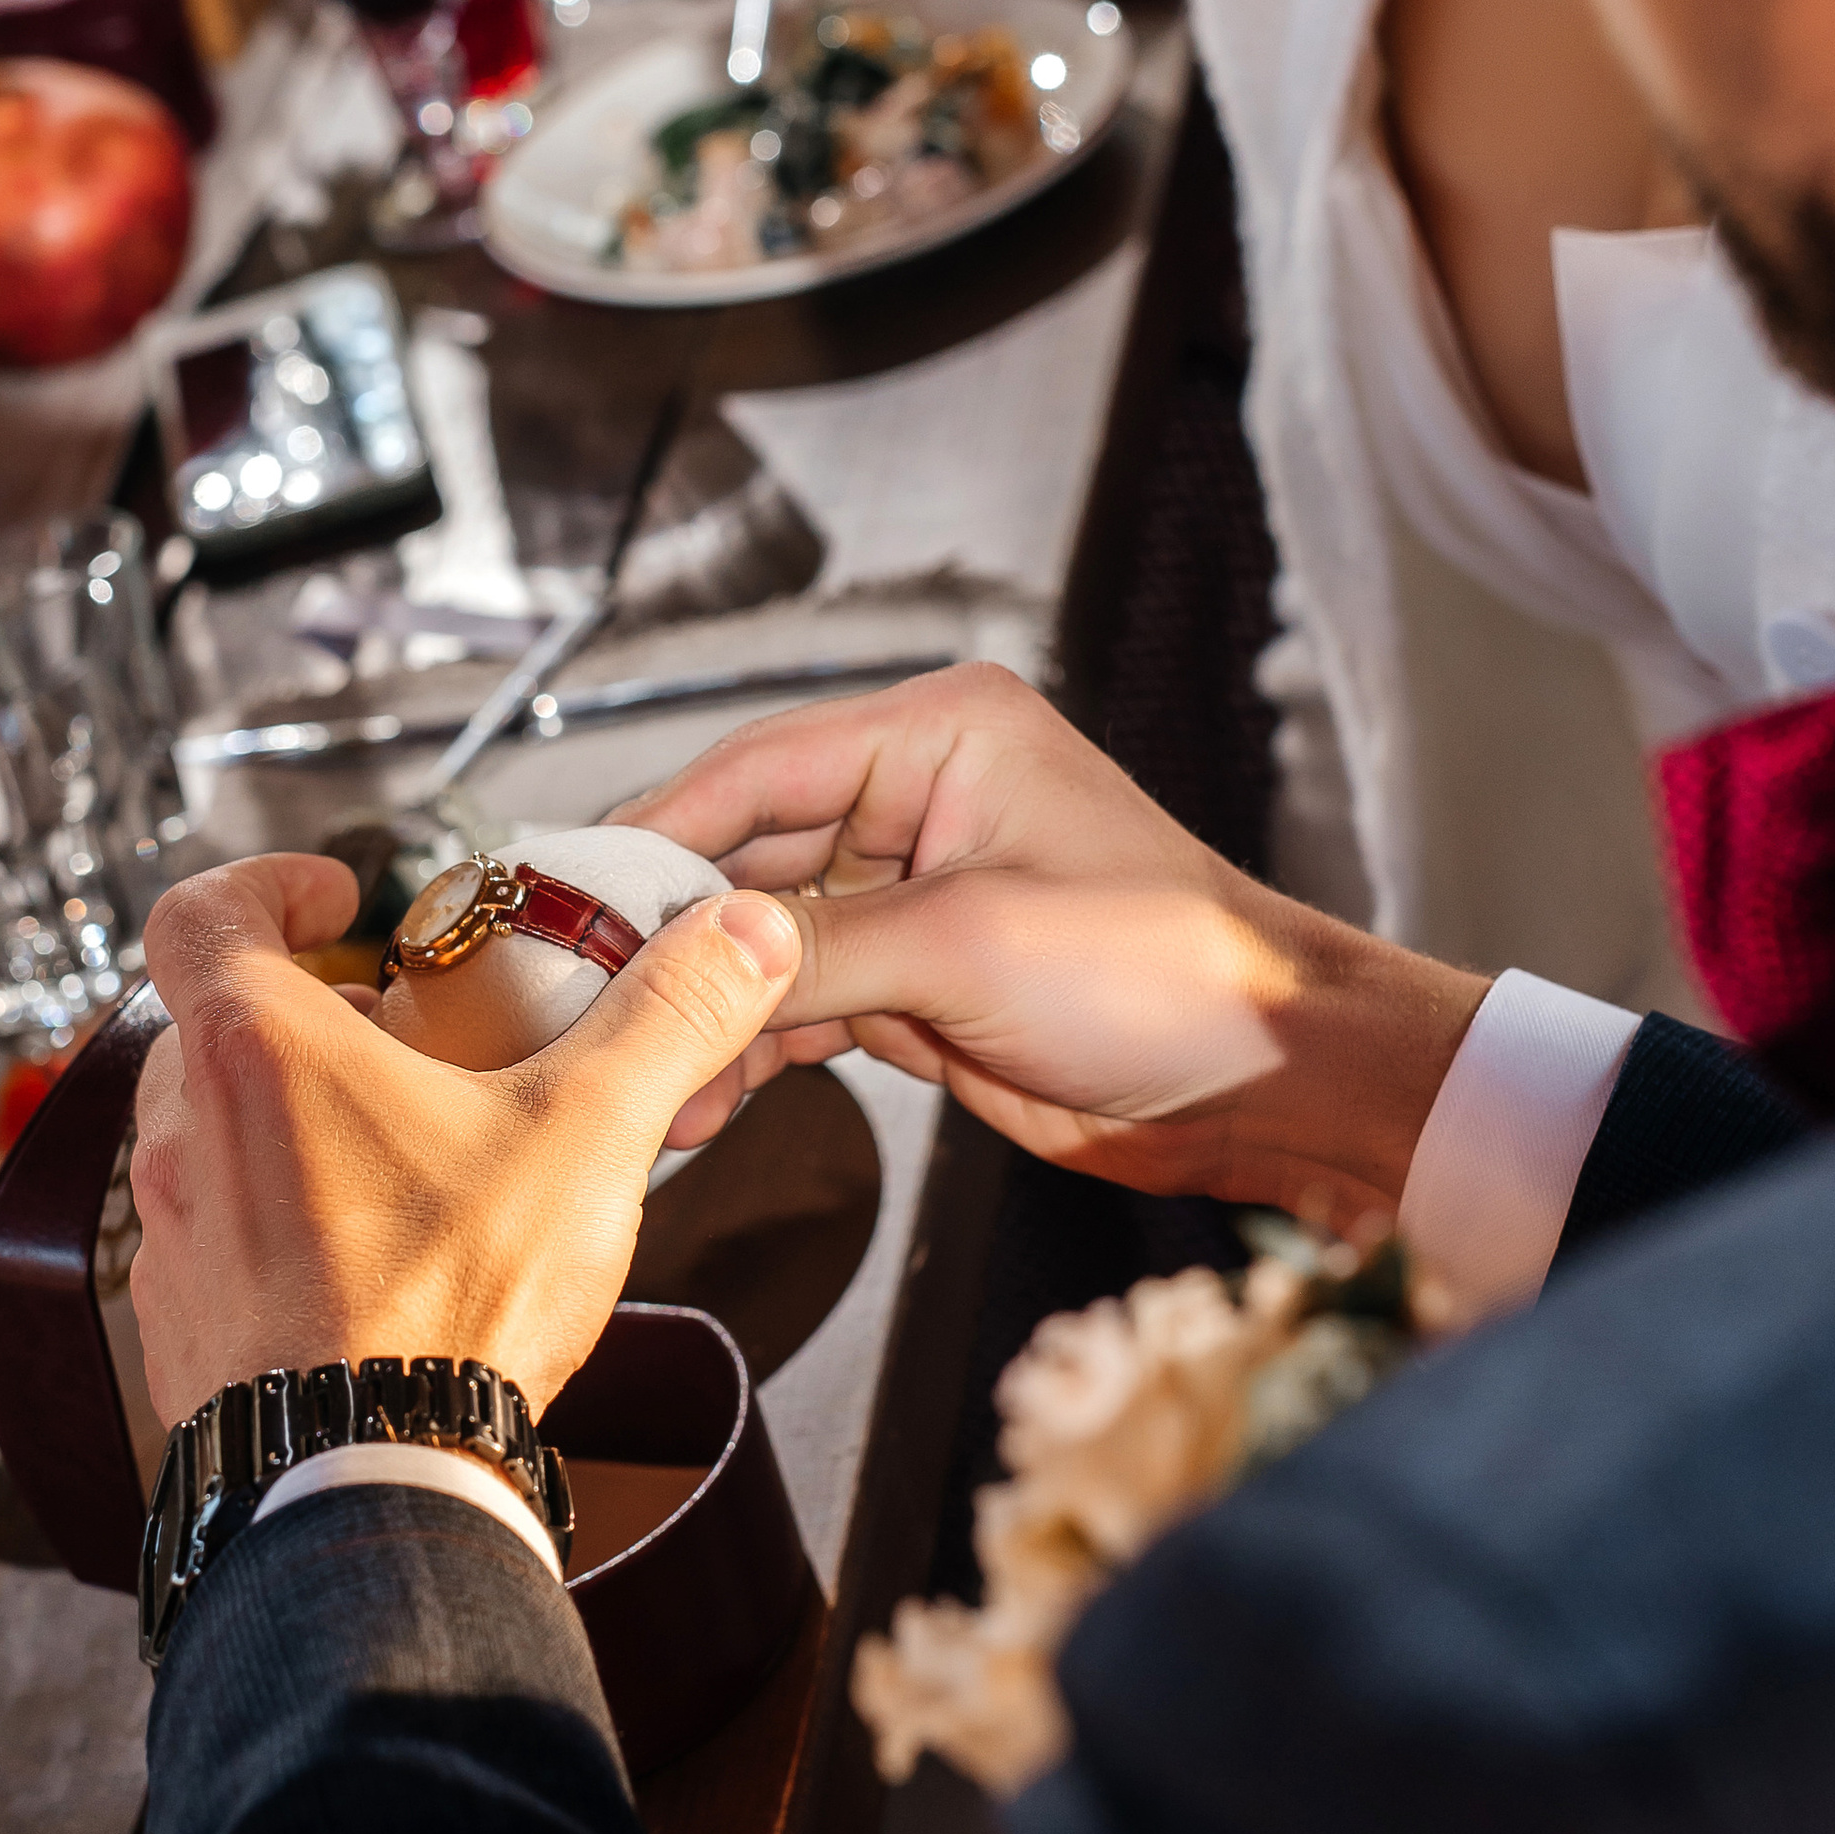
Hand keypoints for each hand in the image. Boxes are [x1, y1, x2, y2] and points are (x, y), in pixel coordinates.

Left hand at [127, 852, 800, 1424]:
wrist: (369, 1485)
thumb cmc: (442, 1310)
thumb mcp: (585, 1134)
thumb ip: (666, 1019)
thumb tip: (737, 940)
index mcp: (258, 1052)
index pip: (202, 910)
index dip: (264, 883)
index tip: (333, 900)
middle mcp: (185, 1136)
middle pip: (213, 1022)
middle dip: (302, 1014)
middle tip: (395, 1035)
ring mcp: (173, 1236)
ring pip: (207, 1132)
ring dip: (283, 1120)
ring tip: (394, 1149)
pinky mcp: (183, 1324)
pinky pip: (214, 1237)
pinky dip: (273, 1222)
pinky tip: (365, 1256)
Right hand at [619, 664, 1485, 1220]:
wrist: (1270, 1080)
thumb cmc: (1166, 971)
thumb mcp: (968, 945)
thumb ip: (813, 948)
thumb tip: (689, 960)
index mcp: (940, 734)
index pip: (755, 766)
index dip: (652, 832)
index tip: (563, 890)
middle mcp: (916, 799)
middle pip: (741, 854)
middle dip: (668, 934)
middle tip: (576, 993)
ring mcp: (911, 896)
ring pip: (761, 943)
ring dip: (703, 1009)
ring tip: (636, 1072)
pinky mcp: (915, 982)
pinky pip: (799, 1007)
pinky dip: (751, 1051)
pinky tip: (699, 1099)